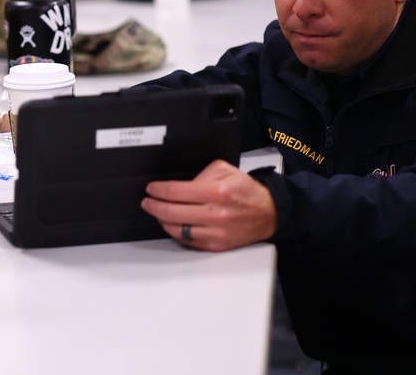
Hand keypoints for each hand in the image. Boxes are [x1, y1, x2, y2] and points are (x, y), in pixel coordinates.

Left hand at [141, 160, 276, 251]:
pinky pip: (188, 241)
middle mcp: (215, 214)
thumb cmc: (246, 191)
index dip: (158, 190)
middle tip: (147, 202)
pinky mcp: (216, 245)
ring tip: (157, 213)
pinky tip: (172, 225)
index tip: (151, 189)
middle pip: (171, 212)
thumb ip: (201, 174)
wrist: (268, 213)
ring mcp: (215, 232)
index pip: (176, 192)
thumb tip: (180, 186)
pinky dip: (177, 233)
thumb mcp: (224, 170)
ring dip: (162, 221)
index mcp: (216, 192)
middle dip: (153, 206)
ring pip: (177, 230)